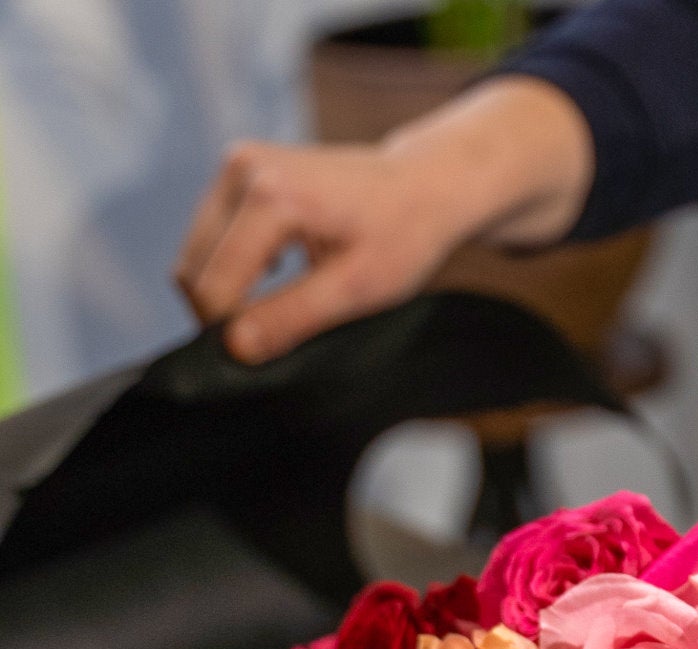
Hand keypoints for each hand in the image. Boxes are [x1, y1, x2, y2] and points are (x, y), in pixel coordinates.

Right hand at [175, 77, 595, 364]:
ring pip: (199, 252)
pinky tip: (279, 275)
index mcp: (270, 196)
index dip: (229, 331)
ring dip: (227, 288)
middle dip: (223, 311)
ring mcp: (237, 163)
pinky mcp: (239, 168)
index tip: (264, 356)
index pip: (213, 285)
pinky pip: (213, 234)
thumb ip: (293, 317)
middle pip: (194, 267)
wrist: (422, 185)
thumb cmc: (402, 236)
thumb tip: (235, 347)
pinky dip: (234, 264)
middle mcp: (242, 169)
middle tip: (274, 337)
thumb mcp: (357, 289)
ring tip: (282, 305)